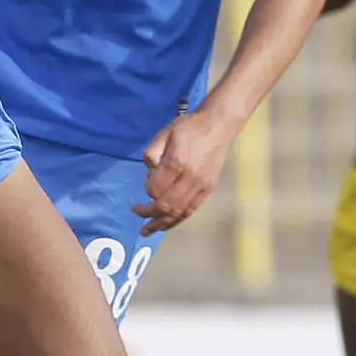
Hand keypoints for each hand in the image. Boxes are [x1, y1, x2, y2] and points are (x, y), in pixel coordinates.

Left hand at [133, 105, 239, 235]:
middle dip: (149, 214)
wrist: (219, 125)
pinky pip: (190, 210)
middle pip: (166, 206)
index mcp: (177, 163)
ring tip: (147, 230)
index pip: (155, 189)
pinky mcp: (208, 190)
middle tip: (137, 213)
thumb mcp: (164, 133)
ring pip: (179, 213)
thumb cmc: (188, 128)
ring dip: (161, 223)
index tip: (146, 181)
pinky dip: (177, 220)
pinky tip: (167, 223)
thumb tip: (149, 172)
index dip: (146, 190)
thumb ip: (152, 152)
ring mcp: (201, 187)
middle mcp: (190, 179)